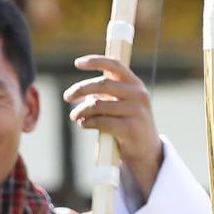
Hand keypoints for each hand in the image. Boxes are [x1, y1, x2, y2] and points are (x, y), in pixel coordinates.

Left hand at [64, 55, 162, 199]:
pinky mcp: (129, 128)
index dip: (95, 61)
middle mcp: (138, 94)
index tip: (77, 63)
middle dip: (81, 89)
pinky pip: (101, 122)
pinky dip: (87, 122)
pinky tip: (83, 124)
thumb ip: (109, 95)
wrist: (146, 152)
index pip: (115, 65)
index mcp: (135, 84)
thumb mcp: (124, 105)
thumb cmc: (129, 126)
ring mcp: (135, 111)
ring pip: (99, 105)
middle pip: (102, 85)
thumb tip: (85, 91)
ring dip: (81, 110)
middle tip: (67, 96)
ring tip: (74, 116)